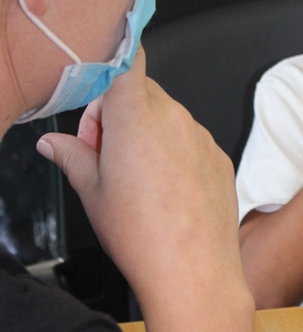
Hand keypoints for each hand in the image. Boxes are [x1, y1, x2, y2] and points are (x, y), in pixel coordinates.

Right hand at [36, 46, 247, 311]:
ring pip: (168, 119)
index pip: (127, 61)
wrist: (193, 270)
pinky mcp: (219, 157)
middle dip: (119, 116)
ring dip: (147, 135)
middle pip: (142, 93)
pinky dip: (174, 154)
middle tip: (104, 156)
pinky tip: (164, 192)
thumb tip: (53, 143)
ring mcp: (202, 137)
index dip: (108, 77)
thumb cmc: (142, 234)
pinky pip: (191, 142)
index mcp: (137, 115)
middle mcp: (175, 118)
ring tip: (135, 182)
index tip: (96, 105)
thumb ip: (72, 155)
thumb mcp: (91, 192)